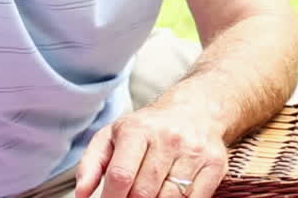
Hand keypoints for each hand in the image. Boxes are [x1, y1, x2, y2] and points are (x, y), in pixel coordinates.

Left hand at [74, 101, 227, 197]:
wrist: (198, 108)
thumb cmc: (149, 128)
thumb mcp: (113, 135)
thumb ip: (91, 164)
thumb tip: (82, 194)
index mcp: (138, 129)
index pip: (121, 175)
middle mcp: (168, 138)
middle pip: (143, 192)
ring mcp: (194, 152)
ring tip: (149, 195)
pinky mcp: (215, 164)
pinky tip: (168, 196)